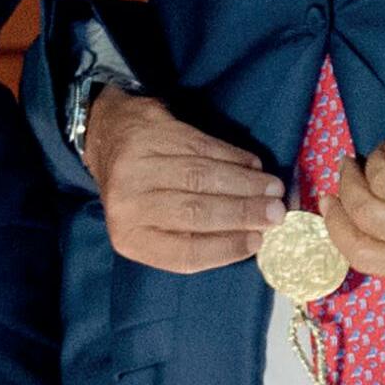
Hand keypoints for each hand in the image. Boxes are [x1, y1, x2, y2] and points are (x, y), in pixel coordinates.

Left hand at [83, 85, 284, 273]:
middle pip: (195, 212)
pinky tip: (254, 166)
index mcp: (130, 237)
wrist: (107, 137)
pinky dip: (234, 158)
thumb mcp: (152, 227)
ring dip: (245, 184)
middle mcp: (128, 202)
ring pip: (202, 176)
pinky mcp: (154, 132)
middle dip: (243, 213)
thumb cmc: (139, 193)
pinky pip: (202, 147)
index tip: (257, 242)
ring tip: (273, 190)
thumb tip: (251, 238)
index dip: (225, 248)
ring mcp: (138, 164)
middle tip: (276, 214)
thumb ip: (192, 237)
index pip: (184, 252)